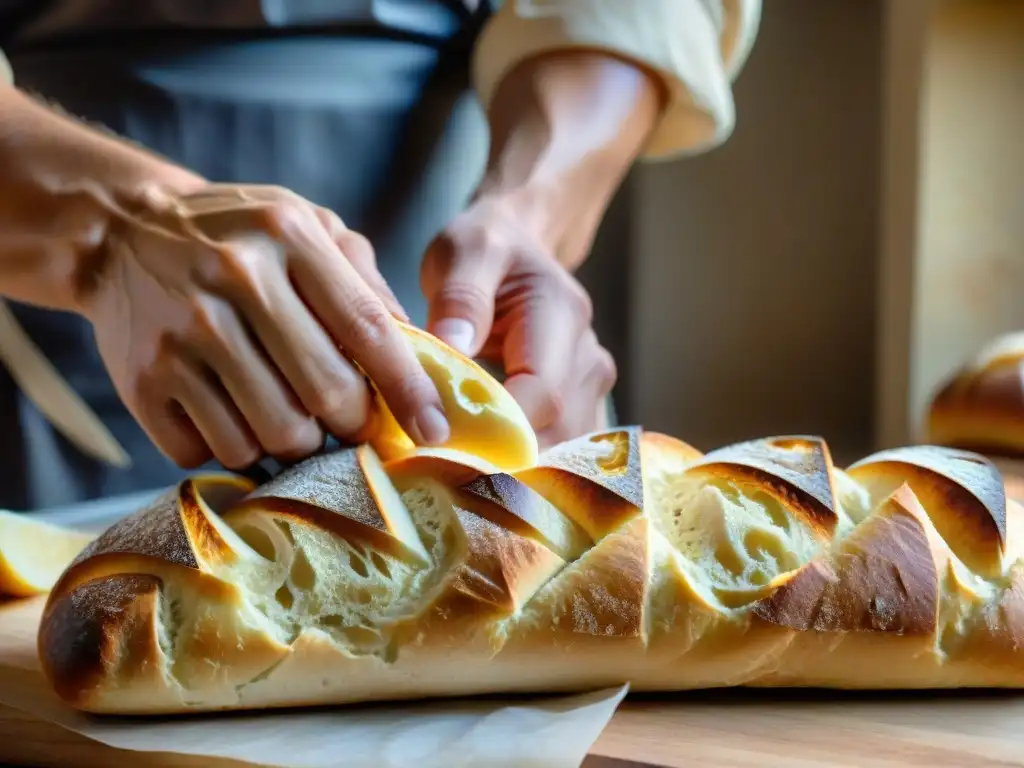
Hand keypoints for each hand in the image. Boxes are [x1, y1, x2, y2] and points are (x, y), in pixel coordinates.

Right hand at [82, 184, 449, 468]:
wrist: (122, 234)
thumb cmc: (239, 236)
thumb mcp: (306, 226)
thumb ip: (364, 281)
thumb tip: (420, 351)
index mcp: (288, 237)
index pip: (367, 328)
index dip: (409, 388)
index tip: (434, 430)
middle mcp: (235, 280)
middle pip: (326, 393)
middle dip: (354, 424)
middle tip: (352, 422)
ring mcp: (184, 334)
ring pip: (273, 435)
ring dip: (297, 443)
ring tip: (292, 416)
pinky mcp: (144, 381)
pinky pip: (215, 452)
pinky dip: (237, 449)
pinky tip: (235, 415)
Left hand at [421, 195, 616, 447]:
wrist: (519, 247)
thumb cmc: (487, 247)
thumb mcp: (464, 250)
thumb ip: (461, 295)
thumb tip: (454, 346)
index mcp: (562, 315)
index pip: (542, 393)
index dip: (498, 428)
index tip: (444, 443)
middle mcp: (588, 358)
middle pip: (556, 432)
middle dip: (502, 458)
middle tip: (442, 472)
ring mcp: (590, 388)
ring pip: (561, 451)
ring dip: (513, 468)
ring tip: (459, 475)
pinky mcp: (581, 408)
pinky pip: (558, 450)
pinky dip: (522, 464)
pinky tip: (483, 466)